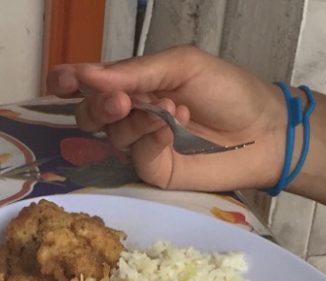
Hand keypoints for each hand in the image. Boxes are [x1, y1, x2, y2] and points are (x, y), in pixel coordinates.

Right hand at [46, 46, 286, 190]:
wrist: (264, 129)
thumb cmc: (228, 90)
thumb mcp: (182, 65)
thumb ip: (135, 71)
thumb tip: (88, 76)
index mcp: (134, 82)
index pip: (89, 82)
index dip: (68, 81)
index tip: (61, 81)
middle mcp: (132, 113)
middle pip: (89, 113)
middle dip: (98, 105)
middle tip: (122, 101)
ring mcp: (141, 144)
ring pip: (111, 135)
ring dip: (135, 121)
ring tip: (171, 112)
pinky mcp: (154, 171)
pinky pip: (134, 156)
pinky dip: (148, 141)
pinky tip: (170, 132)